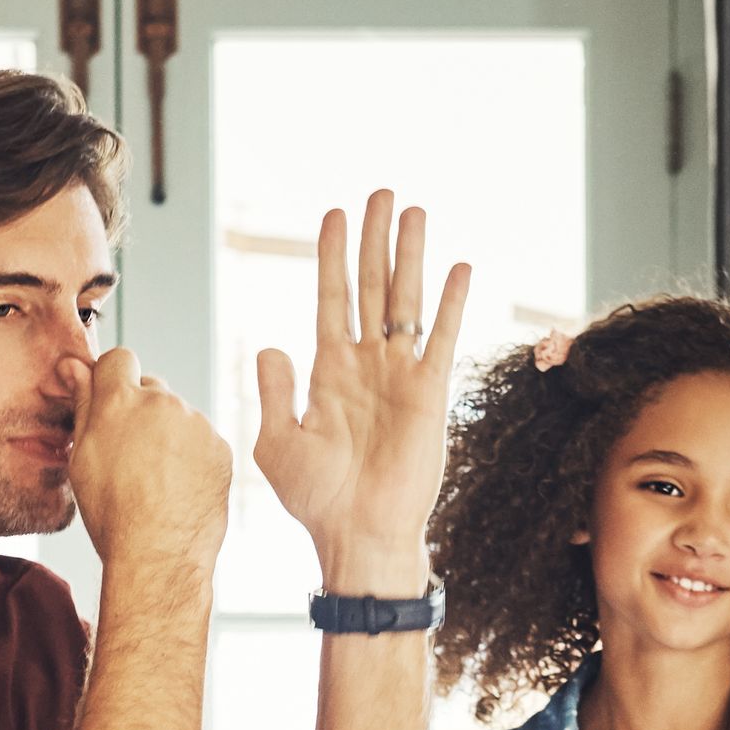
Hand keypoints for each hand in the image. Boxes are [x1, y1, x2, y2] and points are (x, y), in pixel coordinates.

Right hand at [64, 341, 231, 581]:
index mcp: (120, 401)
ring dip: (168, 434)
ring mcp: (196, 423)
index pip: (119, 359)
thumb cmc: (113, 513)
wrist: (158, 555)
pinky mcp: (220, 446)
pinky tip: (179, 487)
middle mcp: (162, 402)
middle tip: (131, 453)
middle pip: (150, 387)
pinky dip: (192, 455)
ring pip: (178, 415)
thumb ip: (83, 405)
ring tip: (156, 479)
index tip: (110, 405)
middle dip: (141, 409)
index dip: (112, 379)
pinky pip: (202, 439)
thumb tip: (73, 367)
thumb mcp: (82, 458)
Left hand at [257, 190, 471, 590]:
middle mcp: (367, 365)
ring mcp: (400, 376)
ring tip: (413, 210)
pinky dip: (450, 303)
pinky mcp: (430, 394)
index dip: (333, 256)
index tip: (334, 214)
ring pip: (405, 301)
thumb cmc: (316, 498)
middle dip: (374, 240)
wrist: (358, 535)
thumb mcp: (277, 442)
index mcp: (329, 370)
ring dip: (410, 256)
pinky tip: (458, 268)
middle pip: (372, 286)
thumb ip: (274, 391)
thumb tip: (270, 345)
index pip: (331, 297)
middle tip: (380, 193)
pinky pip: (441, 339)